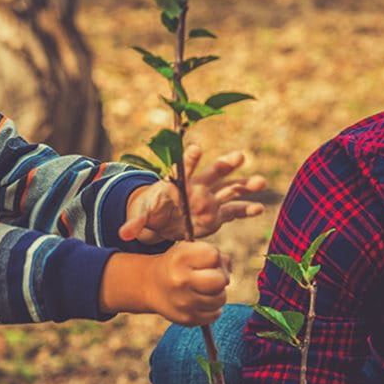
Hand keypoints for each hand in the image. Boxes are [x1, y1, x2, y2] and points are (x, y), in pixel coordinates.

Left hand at [119, 146, 265, 243]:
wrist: (162, 221)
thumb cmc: (152, 212)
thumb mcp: (142, 218)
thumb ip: (135, 224)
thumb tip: (124, 234)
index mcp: (179, 183)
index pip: (184, 167)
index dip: (190, 159)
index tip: (197, 149)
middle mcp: (198, 187)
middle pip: (213, 173)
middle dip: (226, 165)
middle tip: (240, 156)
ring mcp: (210, 200)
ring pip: (229, 190)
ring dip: (244, 185)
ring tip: (260, 182)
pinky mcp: (217, 215)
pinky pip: (234, 211)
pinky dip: (246, 210)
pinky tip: (259, 208)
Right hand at [146, 241, 229, 324]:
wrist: (150, 286)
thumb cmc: (177, 265)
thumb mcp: (189, 250)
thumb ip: (214, 255)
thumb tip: (229, 271)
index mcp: (180, 259)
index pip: (214, 256)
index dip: (215, 259)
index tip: (205, 262)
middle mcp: (180, 281)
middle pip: (220, 280)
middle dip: (220, 278)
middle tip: (210, 278)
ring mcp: (183, 302)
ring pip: (221, 298)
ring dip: (217, 294)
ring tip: (205, 290)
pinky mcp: (187, 318)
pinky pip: (215, 314)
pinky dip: (212, 309)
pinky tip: (201, 302)